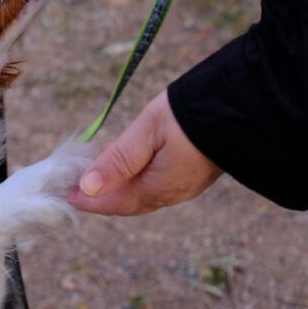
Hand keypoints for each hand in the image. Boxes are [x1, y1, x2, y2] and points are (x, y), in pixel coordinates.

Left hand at [68, 91, 221, 215]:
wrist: (240, 105)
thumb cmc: (189, 114)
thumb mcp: (147, 132)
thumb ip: (118, 160)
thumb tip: (88, 187)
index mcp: (158, 187)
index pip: (114, 203)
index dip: (88, 200)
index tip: (66, 193)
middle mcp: (172, 193)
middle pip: (127, 202)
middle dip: (101, 196)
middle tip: (75, 183)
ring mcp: (184, 186)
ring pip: (142, 194)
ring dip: (118, 186)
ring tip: (95, 170)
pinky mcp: (193, 174)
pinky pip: (155, 185)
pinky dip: (135, 179)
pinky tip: (126, 163)